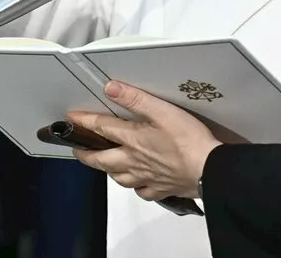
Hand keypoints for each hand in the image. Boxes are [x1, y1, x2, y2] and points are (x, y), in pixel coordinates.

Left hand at [69, 81, 221, 200]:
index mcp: (133, 140)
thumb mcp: (162, 111)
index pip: (102, 128)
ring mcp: (146, 178)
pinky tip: (139, 184)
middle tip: (78, 151)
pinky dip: (136, 188)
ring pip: (119, 178)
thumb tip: (110, 88)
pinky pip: (142, 192)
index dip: (84, 121)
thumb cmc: (188, 140)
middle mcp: (134, 161)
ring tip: (105, 166)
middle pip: (102, 160)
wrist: (208, 170)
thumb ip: (135, 98)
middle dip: (86, 155)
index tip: (71, 118)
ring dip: (108, 171)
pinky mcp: (161, 189)